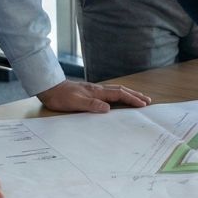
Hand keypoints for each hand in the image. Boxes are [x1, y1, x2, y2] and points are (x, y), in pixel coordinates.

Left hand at [36, 80, 151, 112]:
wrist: (49, 88)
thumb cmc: (61, 97)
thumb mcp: (75, 103)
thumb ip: (91, 105)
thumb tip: (108, 109)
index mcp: (97, 92)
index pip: (119, 94)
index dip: (132, 99)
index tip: (143, 104)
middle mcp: (98, 89)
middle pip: (121, 90)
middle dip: (135, 95)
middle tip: (147, 100)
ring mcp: (94, 90)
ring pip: (116, 91)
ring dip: (128, 94)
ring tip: (137, 98)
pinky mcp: (89, 92)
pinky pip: (109, 93)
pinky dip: (118, 95)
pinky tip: (117, 99)